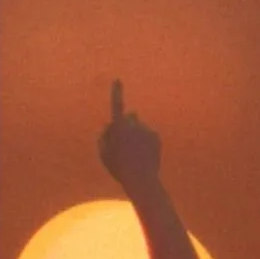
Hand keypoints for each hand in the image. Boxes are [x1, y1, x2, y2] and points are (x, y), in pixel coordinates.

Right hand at [97, 79, 161, 200]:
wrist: (141, 179)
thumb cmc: (119, 168)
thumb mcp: (104, 154)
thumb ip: (103, 137)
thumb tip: (108, 126)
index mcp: (118, 127)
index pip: (116, 105)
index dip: (116, 92)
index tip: (117, 80)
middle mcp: (133, 124)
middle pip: (130, 117)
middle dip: (127, 123)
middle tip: (124, 141)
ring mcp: (146, 129)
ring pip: (139, 127)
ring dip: (136, 134)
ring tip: (135, 153)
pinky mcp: (156, 135)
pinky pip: (149, 134)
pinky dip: (146, 141)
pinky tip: (143, 155)